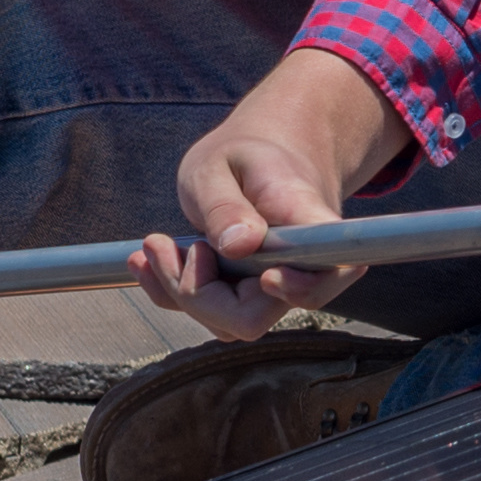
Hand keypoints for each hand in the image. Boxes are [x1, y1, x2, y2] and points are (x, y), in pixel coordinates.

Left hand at [139, 47, 411, 339]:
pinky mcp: (247, 298)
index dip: (300, 288)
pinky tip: (152, 258)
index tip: (266, 275)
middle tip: (162, 242)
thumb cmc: (247, 157)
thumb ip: (225, 204)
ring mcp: (274, 291)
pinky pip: (209, 316)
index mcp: (307, 224)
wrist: (265, 157)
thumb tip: (239, 246)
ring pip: (226, 323)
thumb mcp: (219, 164)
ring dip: (179, 289)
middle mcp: (298, 270)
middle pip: (254, 316)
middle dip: (197, 293)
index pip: (328, 273)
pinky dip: (170, 291)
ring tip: (158, 242)